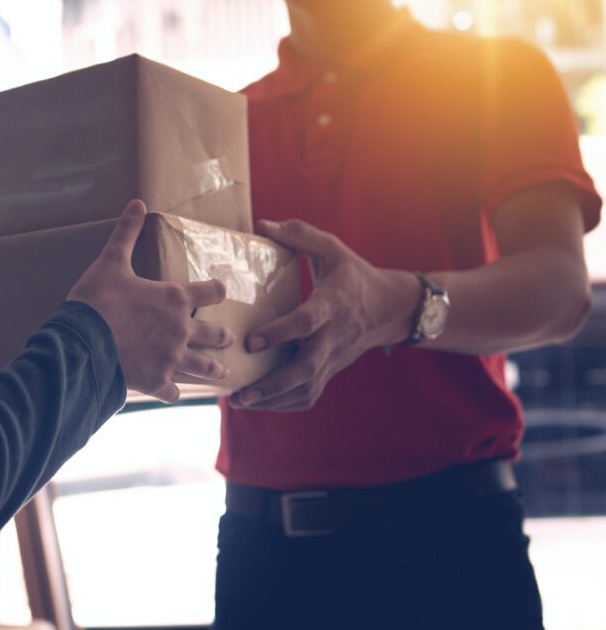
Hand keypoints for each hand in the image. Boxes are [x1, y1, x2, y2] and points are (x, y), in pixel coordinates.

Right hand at [68, 200, 234, 401]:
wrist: (82, 342)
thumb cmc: (97, 300)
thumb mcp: (111, 262)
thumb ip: (127, 233)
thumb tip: (137, 203)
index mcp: (174, 298)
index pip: (210, 292)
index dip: (217, 290)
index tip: (222, 291)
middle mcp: (181, 330)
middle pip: (214, 334)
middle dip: (222, 336)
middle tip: (229, 338)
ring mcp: (171, 358)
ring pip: (203, 367)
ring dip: (214, 370)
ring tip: (223, 374)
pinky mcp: (156, 381)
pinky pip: (172, 392)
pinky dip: (173, 392)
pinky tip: (174, 393)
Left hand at [232, 219, 418, 411]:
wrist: (390, 308)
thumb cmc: (352, 275)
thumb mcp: (332, 248)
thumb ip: (299, 235)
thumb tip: (263, 225)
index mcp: (332, 305)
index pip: (306, 322)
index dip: (280, 333)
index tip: (251, 341)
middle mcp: (334, 337)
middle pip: (306, 368)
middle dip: (272, 384)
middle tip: (240, 392)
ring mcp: (334, 358)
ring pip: (306, 388)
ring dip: (273, 400)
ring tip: (240, 401)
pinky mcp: (331, 370)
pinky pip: (310, 395)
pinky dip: (285, 404)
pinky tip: (259, 403)